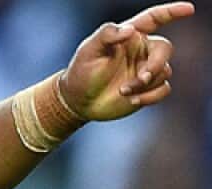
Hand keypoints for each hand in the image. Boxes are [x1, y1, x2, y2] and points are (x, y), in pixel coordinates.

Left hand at [62, 2, 193, 119]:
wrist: (78, 101)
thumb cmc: (81, 72)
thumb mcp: (88, 50)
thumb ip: (107, 35)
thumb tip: (130, 30)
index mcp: (130, 37)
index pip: (154, 19)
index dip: (172, 12)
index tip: (188, 9)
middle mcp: (142, 51)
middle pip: (165, 49)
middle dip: (156, 64)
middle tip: (141, 77)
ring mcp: (146, 70)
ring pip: (164, 72)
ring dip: (145, 83)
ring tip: (122, 91)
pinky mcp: (148, 89)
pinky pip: (164, 89)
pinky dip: (151, 96)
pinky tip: (133, 100)